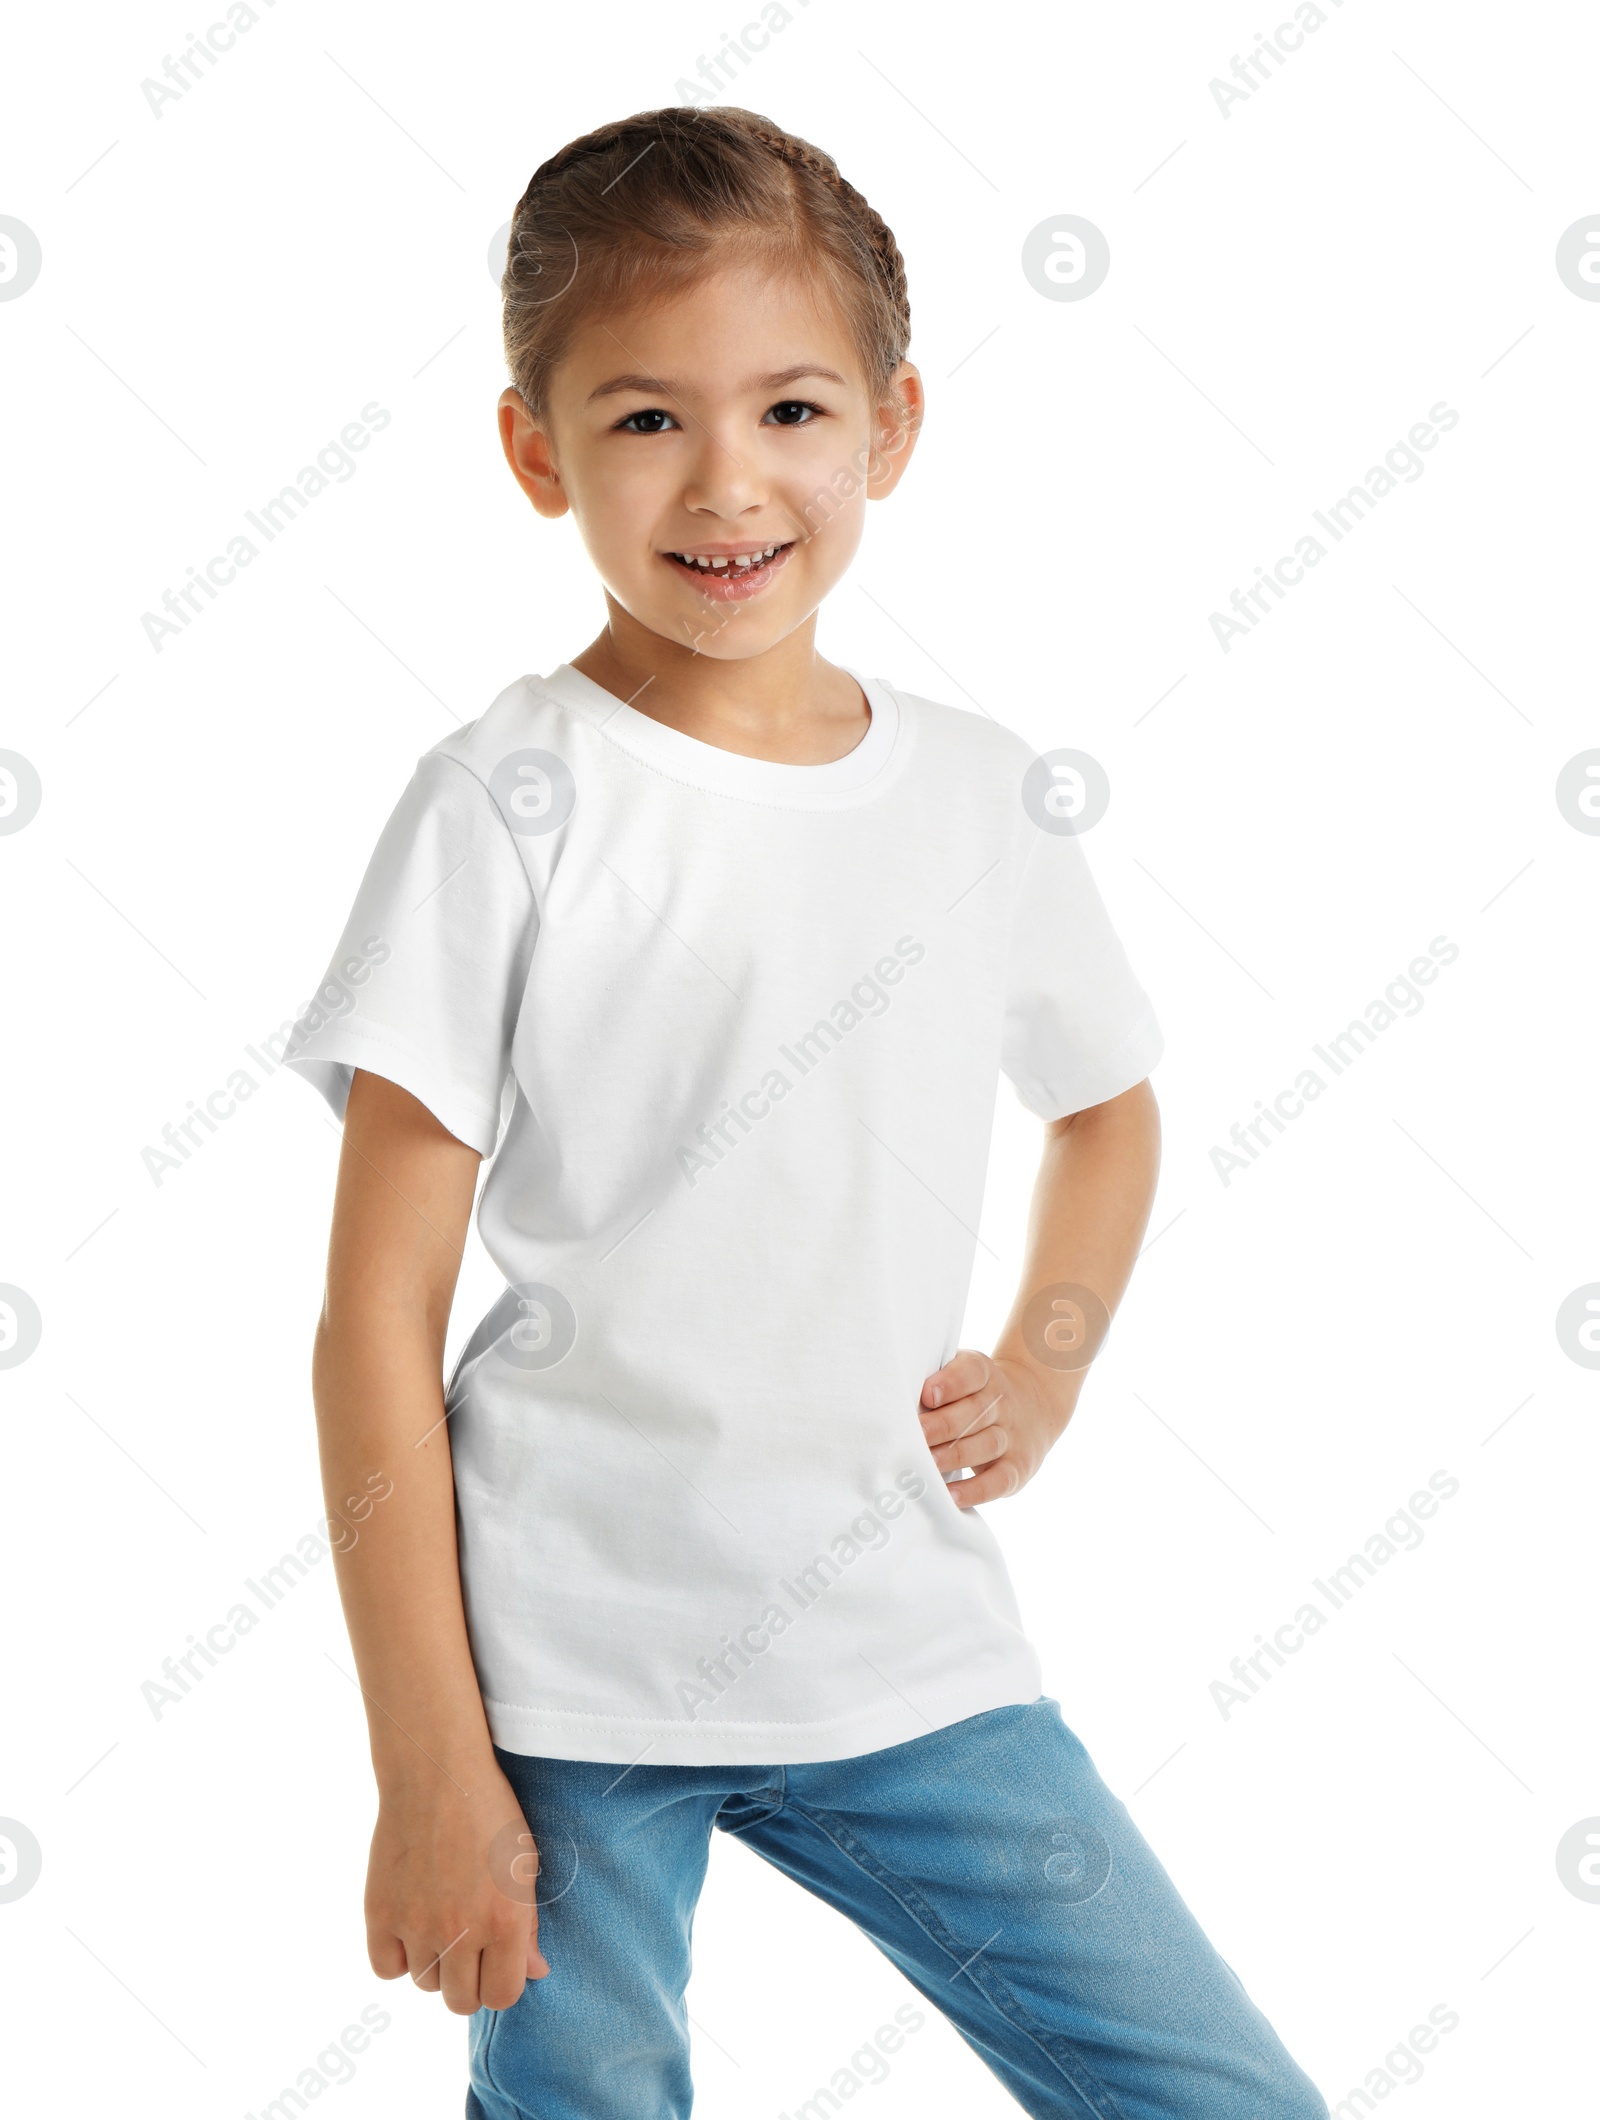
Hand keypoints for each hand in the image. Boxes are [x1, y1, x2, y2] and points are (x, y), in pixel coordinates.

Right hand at [365, 1762, 548, 2014]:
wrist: (437, 1774)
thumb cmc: (490, 1813)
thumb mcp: (524, 1865)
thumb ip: (529, 1926)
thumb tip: (534, 1972)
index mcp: (504, 1921)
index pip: (502, 1997)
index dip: (501, 1984)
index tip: (497, 1963)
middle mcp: (460, 1931)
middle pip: (460, 2001)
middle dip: (468, 1981)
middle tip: (468, 1947)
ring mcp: (416, 1925)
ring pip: (425, 1984)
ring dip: (434, 1963)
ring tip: (440, 1921)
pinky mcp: (380, 1913)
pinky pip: (387, 1967)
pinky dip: (398, 1955)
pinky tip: (411, 1925)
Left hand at [918, 1350, 1073, 1508]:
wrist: (1032, 1407)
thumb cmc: (972, 1395)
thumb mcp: (961, 1377)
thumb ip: (934, 1384)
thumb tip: (896, 1404)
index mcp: (985, 1374)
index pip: (972, 1372)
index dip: (950, 1383)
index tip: (927, 1395)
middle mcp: (1002, 1403)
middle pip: (976, 1411)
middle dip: (942, 1425)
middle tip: (916, 1435)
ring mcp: (1012, 1436)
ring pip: (988, 1443)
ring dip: (955, 1455)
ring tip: (928, 1464)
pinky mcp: (1017, 1468)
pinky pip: (999, 1480)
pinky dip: (976, 1490)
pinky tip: (951, 1495)